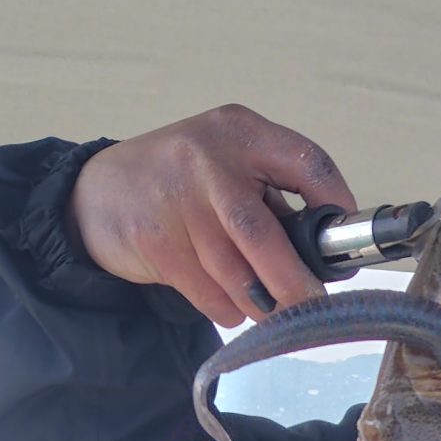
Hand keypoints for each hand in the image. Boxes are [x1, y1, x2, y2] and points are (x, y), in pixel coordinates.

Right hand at [65, 104, 357, 327]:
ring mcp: (178, 202)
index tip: (343, 245)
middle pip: (263, 235)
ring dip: (262, 303)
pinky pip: (210, 294)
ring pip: (237, 274)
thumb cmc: (180, 183)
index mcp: (241, 132)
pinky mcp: (156, 242)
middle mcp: (208, 160)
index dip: (334, 204)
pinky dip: (229, 308)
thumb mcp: (225, 165)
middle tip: (312, 305)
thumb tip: (322, 254)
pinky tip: (228, 301)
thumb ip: (270, 195)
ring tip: (270, 308)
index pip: (306, 161)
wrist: (96, 192)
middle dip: (294, 282)